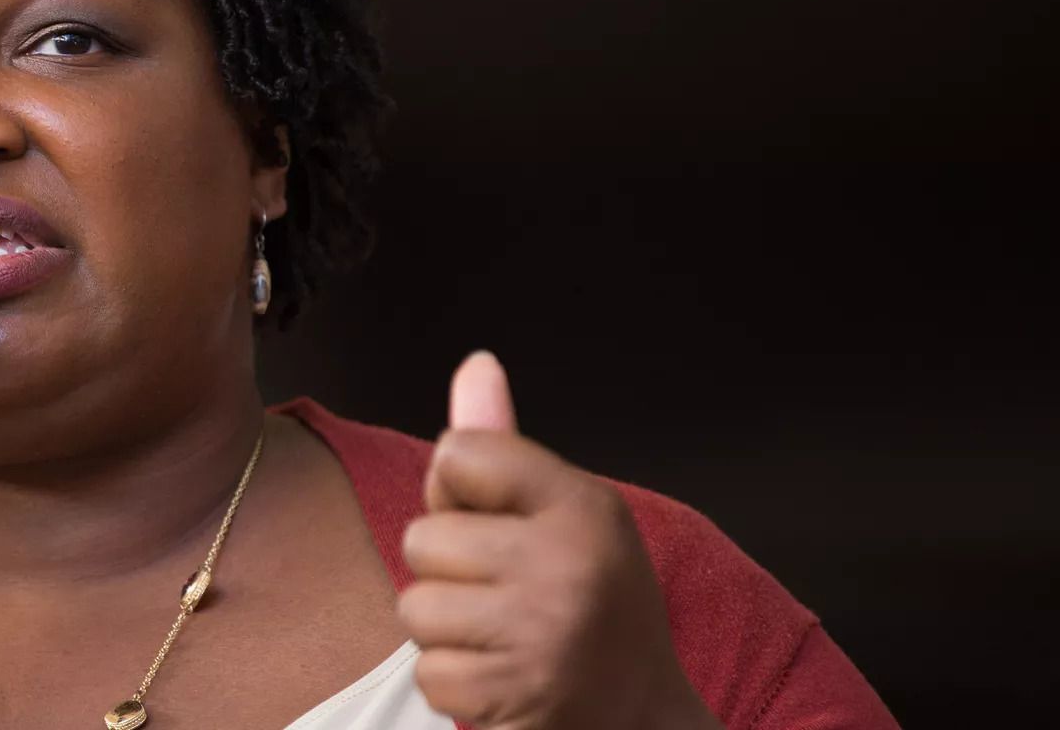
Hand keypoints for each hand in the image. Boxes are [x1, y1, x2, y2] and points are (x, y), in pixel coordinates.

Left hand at [399, 352, 720, 729]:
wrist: (644, 718)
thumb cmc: (594, 605)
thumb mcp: (567, 514)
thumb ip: (505, 449)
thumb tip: (474, 364)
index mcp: (582, 502)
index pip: (458, 453)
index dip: (458, 492)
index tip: (498, 524)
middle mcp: (568, 560)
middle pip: (423, 538)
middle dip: (449, 574)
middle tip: (506, 596)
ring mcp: (542, 631)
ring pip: (416, 609)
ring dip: (448, 634)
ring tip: (504, 639)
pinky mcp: (517, 695)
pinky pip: (429, 673)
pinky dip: (457, 685)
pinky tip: (505, 679)